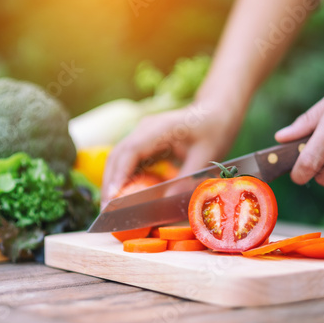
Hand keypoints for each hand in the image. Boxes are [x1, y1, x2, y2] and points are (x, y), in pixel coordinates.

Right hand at [101, 101, 242, 205]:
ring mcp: (142, 134)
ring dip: (114, 181)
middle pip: (118, 155)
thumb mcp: (205, 156)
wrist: (215, 112)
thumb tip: (166, 202)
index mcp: (160, 128)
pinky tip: (126, 195)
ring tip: (113, 206)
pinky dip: (124, 178)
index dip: (119, 174)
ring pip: (119, 158)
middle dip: (111, 182)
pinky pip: (128, 160)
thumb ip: (186, 179)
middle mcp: (145, 129)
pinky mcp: (144, 142)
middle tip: (108, 210)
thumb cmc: (213, 131)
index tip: (113, 197)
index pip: (130, 151)